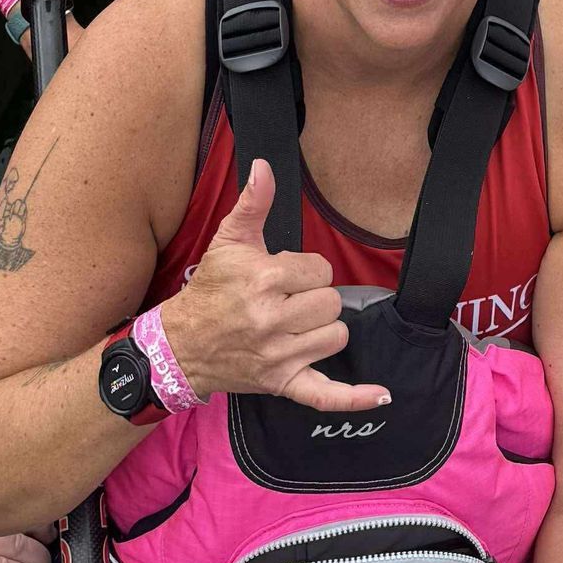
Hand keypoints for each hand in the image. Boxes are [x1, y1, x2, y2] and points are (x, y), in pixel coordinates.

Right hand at [162, 159, 393, 411]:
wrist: (181, 345)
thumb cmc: (210, 290)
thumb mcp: (229, 241)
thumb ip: (254, 202)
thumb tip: (264, 165)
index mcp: (264, 280)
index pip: (320, 270)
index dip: (306, 270)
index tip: (284, 275)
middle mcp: (272, 321)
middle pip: (331, 303)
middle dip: (314, 298)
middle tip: (288, 300)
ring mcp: (278, 357)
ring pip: (335, 337)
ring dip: (323, 329)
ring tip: (297, 323)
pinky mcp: (281, 384)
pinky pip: (325, 395)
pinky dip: (354, 397)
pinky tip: (382, 395)